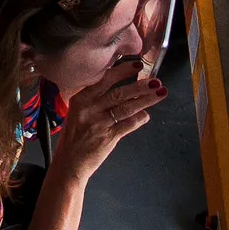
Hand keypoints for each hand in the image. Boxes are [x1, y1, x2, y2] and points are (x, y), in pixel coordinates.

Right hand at [55, 59, 164, 180]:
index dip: (123, 71)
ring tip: (159, 93)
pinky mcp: (108, 137)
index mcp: (80, 99)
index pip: (105, 80)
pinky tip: (146, 115)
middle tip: (155, 80)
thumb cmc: (73, 138)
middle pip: (119, 93)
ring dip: (146, 99)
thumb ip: (93, 99)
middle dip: (140, 85)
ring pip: (127, 107)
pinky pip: (128, 124)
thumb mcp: (76, 112)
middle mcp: (89, 109)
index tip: (137, 65)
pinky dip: (139, 118)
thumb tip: (118, 87)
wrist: (68, 164)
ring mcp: (99, 123)